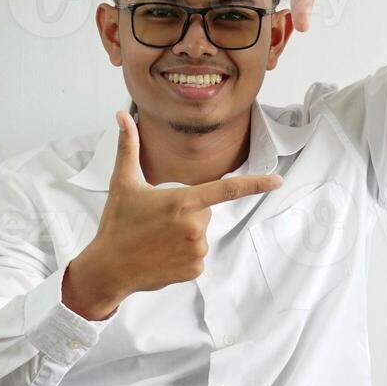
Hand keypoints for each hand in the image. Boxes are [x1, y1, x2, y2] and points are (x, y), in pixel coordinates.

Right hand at [62, 111, 283, 319]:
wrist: (108, 269)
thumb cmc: (116, 224)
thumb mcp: (122, 183)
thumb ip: (129, 146)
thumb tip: (122, 115)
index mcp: (181, 201)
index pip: (226, 189)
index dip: (255, 184)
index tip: (278, 181)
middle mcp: (193, 226)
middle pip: (205, 211)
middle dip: (187, 212)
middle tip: (158, 221)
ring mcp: (195, 250)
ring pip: (201, 234)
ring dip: (185, 234)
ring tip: (157, 240)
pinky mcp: (194, 270)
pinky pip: (197, 255)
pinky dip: (183, 255)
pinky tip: (161, 256)